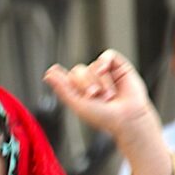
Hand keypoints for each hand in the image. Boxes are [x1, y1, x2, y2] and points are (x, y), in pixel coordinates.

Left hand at [43, 49, 161, 146]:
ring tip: (108, 95)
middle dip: (85, 84)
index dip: (60, 75)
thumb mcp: (77, 104)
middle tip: (94, 96)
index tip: (52, 72)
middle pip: (78, 70)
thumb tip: (48, 74)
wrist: (127, 118)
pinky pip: (106, 56)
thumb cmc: (104, 117)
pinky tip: (106, 72)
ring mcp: (104, 73)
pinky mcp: (118, 66)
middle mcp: (90, 81)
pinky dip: (104, 62)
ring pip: (93, 66)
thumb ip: (62, 89)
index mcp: (78, 91)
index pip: (66, 77)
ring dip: (99, 81)